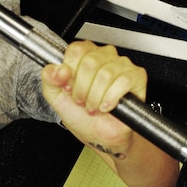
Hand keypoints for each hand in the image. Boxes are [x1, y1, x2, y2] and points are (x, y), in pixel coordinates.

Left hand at [42, 41, 146, 159]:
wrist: (101, 136)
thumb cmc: (82, 116)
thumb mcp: (57, 98)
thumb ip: (49, 79)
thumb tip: (57, 69)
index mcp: (85, 55)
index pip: (76, 50)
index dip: (70, 72)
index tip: (69, 87)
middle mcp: (104, 56)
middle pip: (90, 62)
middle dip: (82, 89)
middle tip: (82, 100)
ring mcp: (122, 65)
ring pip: (106, 74)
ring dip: (96, 97)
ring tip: (94, 105)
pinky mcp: (136, 77)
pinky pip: (123, 81)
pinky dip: (111, 98)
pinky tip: (107, 106)